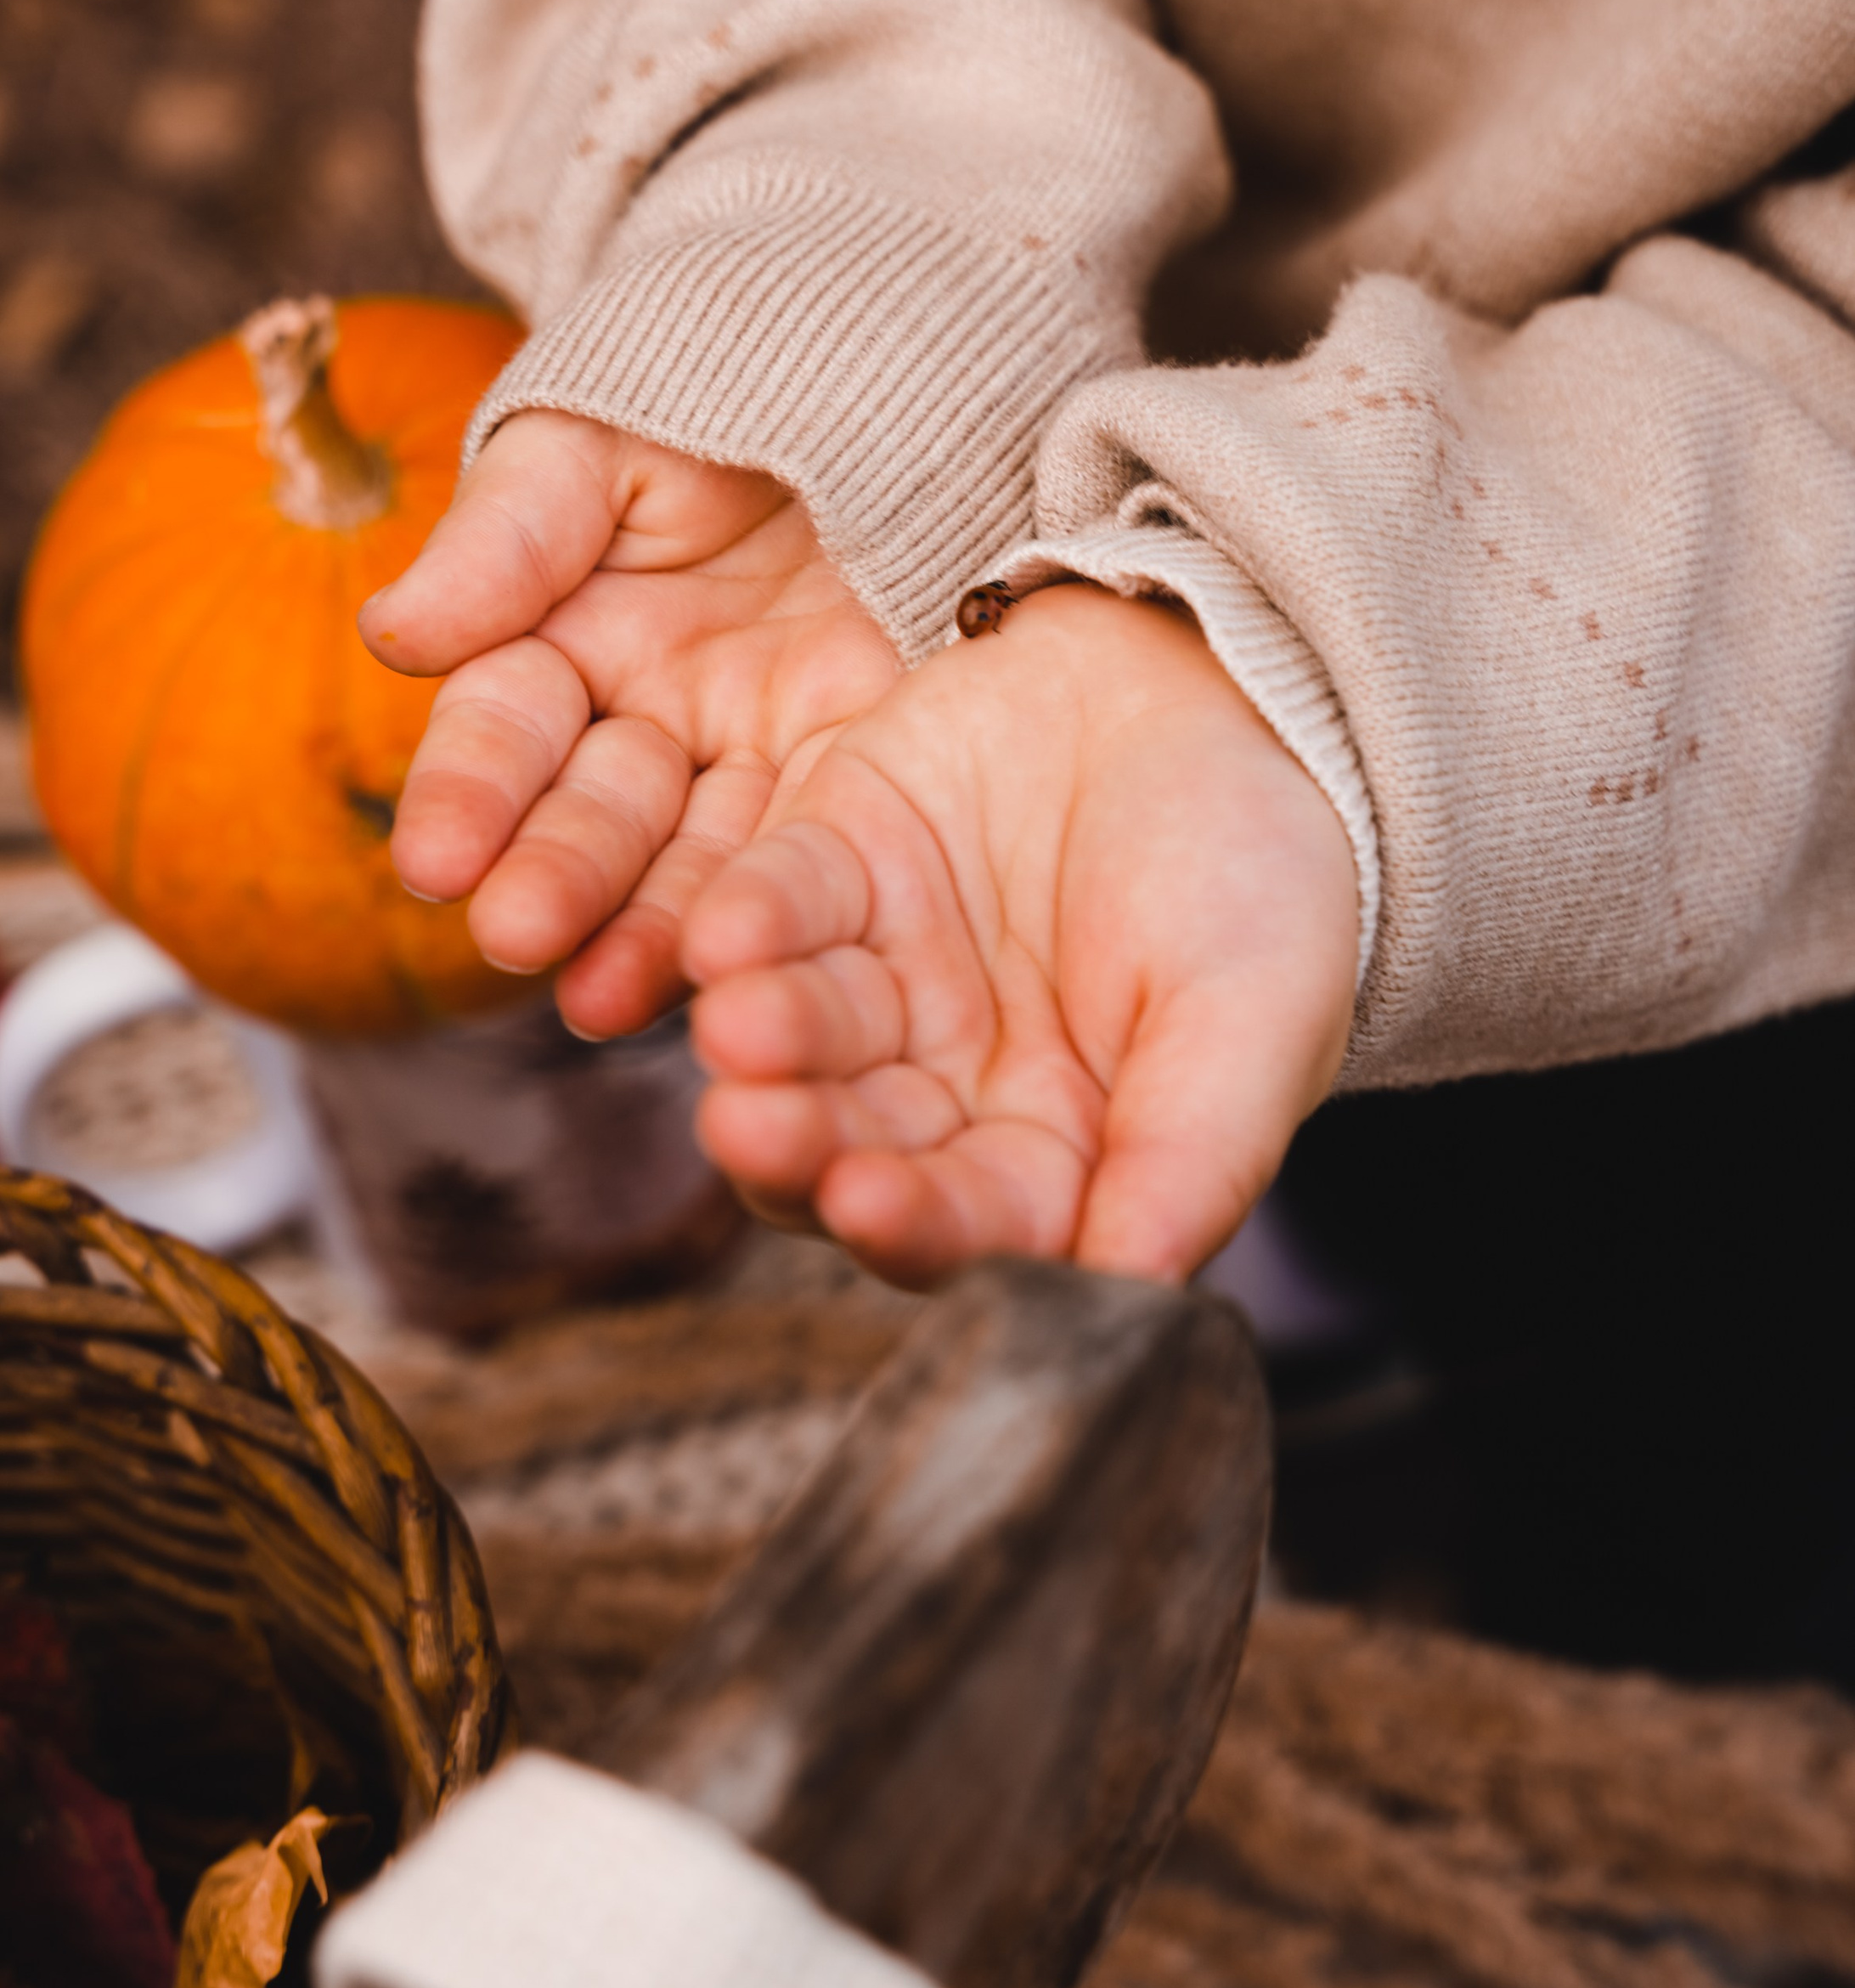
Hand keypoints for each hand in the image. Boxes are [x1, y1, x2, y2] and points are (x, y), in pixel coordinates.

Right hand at [359, 410, 897, 1036]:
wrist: (905, 339)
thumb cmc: (728, 361)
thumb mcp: (604, 428)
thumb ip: (511, 533)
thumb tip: (399, 634)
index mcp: (566, 626)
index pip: (506, 724)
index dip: (471, 789)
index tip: (438, 860)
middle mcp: (654, 709)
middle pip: (594, 811)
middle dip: (555, 874)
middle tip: (518, 936)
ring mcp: (760, 747)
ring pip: (693, 860)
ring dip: (646, 935)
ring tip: (605, 1002)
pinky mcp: (866, 770)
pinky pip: (807, 857)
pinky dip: (763, 922)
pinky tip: (733, 980)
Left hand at [681, 583, 1360, 1284]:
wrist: (1229, 687)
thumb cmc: (1263, 878)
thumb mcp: (1253, 1023)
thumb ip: (1189, 1162)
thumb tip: (1134, 1301)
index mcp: (1052, 1158)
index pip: (965, 1224)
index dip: (912, 1223)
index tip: (867, 1208)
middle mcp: (944, 1087)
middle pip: (847, 1144)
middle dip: (798, 1142)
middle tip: (750, 1127)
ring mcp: (878, 977)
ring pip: (797, 1035)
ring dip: (762, 1036)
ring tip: (738, 1023)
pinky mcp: (830, 865)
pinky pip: (774, 902)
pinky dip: (747, 918)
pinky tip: (724, 931)